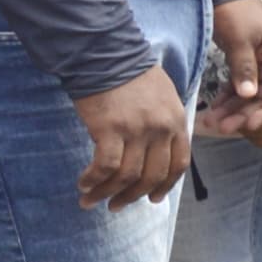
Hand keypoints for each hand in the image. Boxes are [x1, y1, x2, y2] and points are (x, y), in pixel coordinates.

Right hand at [70, 66, 191, 210]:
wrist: (106, 55)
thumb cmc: (131, 76)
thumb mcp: (163, 98)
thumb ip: (163, 125)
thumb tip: (154, 153)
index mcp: (176, 122)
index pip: (178, 164)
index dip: (165, 186)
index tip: (152, 199)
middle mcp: (160, 129)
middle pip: (152, 175)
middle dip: (133, 196)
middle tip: (116, 206)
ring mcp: (136, 131)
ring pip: (126, 176)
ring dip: (107, 193)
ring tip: (91, 200)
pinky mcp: (110, 129)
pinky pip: (104, 166)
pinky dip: (94, 180)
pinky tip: (84, 183)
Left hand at [204, 0, 261, 137]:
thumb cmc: (237, 13)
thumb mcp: (241, 40)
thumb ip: (245, 68)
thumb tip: (248, 95)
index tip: (249, 125)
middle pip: (261, 98)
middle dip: (243, 113)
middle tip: (222, 127)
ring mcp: (255, 66)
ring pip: (246, 95)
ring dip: (232, 109)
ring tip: (212, 122)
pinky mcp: (240, 64)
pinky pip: (236, 87)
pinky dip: (226, 98)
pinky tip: (214, 108)